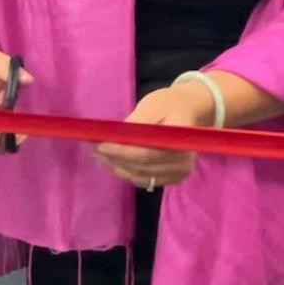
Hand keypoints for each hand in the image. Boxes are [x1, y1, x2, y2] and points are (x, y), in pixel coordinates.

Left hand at [93, 82, 216, 189]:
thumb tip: (115, 136)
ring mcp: (178, 174)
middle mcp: (183, 164)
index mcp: (181, 142)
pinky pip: (143, 180)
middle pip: (141, 168)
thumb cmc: (171, 104)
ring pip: (139, 177)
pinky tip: (110, 162)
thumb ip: (136, 123)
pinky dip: (125, 172)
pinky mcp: (171, 178)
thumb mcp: (153, 105)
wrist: (192, 111)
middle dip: (113, 159)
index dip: (121, 152)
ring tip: (96, 154)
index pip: (147, 154)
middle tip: (91, 147)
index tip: (100, 145)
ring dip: (115, 167)